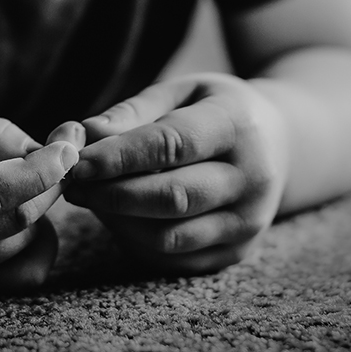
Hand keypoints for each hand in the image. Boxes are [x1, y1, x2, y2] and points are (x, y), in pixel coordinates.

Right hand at [0, 102, 78, 294]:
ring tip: (25, 175)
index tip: (68, 141)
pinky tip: (24, 216)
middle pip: (20, 216)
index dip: (41, 169)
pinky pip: (24, 275)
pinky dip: (39, 242)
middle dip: (53, 178)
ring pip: (26, 241)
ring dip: (42, 205)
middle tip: (63, 146)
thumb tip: (44, 149)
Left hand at [62, 74, 289, 273]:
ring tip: (90, 195)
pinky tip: (117, 216)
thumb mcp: (181, 91)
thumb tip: (83, 135)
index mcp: (237, 125)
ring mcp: (249, 222)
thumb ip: (132, 111)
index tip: (76, 162)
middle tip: (71, 182)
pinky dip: (135, 241)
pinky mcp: (237, 253)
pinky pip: (174, 260)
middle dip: (110, 193)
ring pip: (169, 237)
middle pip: (171, 198)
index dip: (118, 157)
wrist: (280, 144)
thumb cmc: (214, 109)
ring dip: (117, 221)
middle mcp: (252, 178)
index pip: (171, 145)